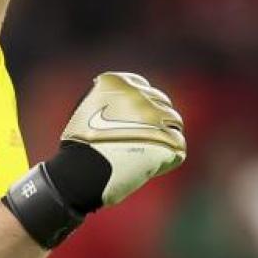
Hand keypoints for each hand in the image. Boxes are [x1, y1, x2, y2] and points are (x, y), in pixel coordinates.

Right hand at [3, 72, 185, 247]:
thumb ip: (109, 101)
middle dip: (155, 121)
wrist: (81, 174)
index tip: (135, 121)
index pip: (142, 87)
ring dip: (163, 138)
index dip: (141, 105)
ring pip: (174, 124)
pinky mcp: (168, 140)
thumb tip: (128, 103)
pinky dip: (166, 159)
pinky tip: (148, 168)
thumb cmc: (80, 148)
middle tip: (142, 141)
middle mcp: (139, 94)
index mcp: (117, 83)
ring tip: (145, 155)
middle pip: (162, 103)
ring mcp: (155, 116)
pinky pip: (178, 148)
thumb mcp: (86, 111)